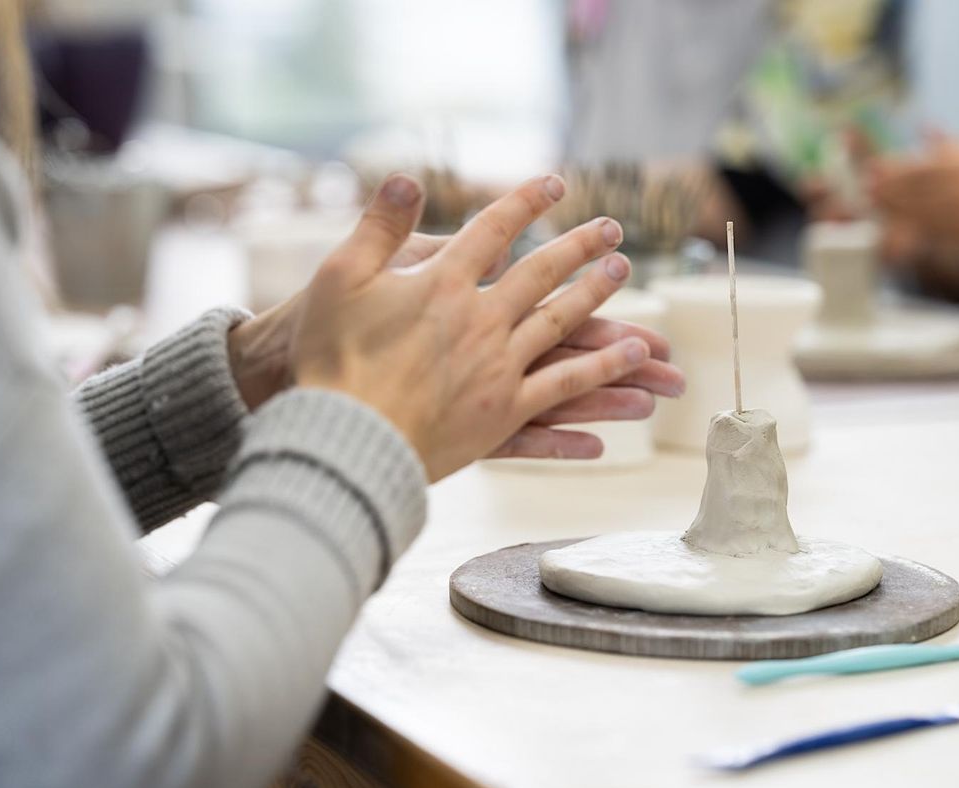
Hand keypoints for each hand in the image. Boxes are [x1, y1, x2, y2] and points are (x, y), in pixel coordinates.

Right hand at [228, 222, 683, 430]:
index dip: (526, 202)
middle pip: (542, 275)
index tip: (556, 183)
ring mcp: (497, 368)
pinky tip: (628, 364)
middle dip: (578, 246)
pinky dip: (597, 377)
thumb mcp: (339, 278)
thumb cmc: (330, 358)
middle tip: (611, 229)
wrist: (342, 438)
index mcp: (442, 284)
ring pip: (562, 326)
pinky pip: (560, 393)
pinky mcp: (501, 414)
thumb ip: (378, 226)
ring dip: (597, 298)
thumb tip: (409, 177)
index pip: (494, 231)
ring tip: (624, 275)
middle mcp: (481, 321)